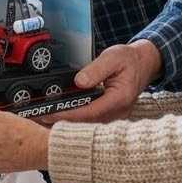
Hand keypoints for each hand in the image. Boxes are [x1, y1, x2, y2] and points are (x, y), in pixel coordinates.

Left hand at [41, 39, 161, 124]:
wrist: (144, 63)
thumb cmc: (129, 59)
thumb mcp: (112, 57)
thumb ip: (96, 69)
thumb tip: (79, 81)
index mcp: (119, 99)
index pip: (89, 112)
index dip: (67, 115)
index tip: (49, 113)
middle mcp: (118, 112)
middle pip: (85, 124)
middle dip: (60, 123)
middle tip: (37, 119)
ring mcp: (114, 116)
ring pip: (86, 125)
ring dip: (64, 123)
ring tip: (41, 119)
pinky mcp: (109, 115)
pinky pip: (89, 121)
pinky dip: (73, 119)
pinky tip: (57, 116)